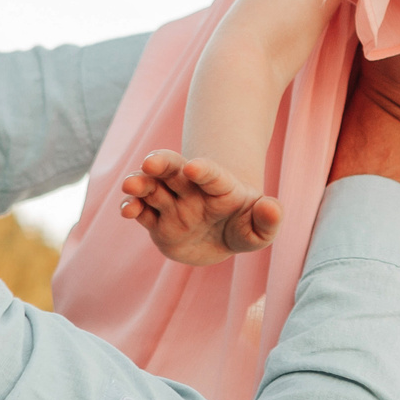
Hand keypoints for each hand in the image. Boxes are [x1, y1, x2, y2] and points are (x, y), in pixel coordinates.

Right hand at [118, 150, 281, 264]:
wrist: (220, 237)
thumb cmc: (244, 226)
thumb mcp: (260, 230)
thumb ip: (268, 219)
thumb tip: (272, 207)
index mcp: (220, 188)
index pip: (213, 175)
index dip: (204, 170)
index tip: (194, 168)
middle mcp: (192, 191)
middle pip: (175, 170)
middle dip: (162, 163)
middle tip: (150, 162)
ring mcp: (172, 204)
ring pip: (153, 188)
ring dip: (141, 184)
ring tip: (130, 185)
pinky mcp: (157, 221)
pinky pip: (142, 212)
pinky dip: (132, 207)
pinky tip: (127, 210)